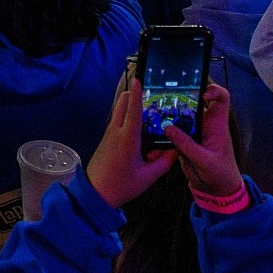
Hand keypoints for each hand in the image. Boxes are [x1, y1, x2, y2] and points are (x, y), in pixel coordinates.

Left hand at [85, 72, 173, 209]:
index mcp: (127, 138)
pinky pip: (117, 121)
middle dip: (133, 95)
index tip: (139, 79)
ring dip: (130, 106)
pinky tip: (138, 128)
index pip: (133, 110)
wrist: (96, 193)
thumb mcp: (149, 177)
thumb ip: (165, 162)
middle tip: (149, 95)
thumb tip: (176, 148)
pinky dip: (127, 117)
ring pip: (118, 111)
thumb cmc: (122, 185)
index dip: (137, 94)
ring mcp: (108, 134)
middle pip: (122, 103)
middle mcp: (116, 131)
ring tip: (147, 112)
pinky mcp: (106, 138)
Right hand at [165, 82, 241, 198]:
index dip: (213, 91)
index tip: (201, 95)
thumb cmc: (220, 174)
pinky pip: (172, 132)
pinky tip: (152, 134)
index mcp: (216, 125)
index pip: (221, 99)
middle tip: (165, 98)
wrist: (215, 190)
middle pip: (193, 103)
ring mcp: (193, 132)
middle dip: (179, 98)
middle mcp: (204, 124)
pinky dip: (163, 133)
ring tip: (155, 114)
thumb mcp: (204, 161)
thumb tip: (168, 128)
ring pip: (179, 117)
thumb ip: (186, 145)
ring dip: (168, 117)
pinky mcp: (183, 142)